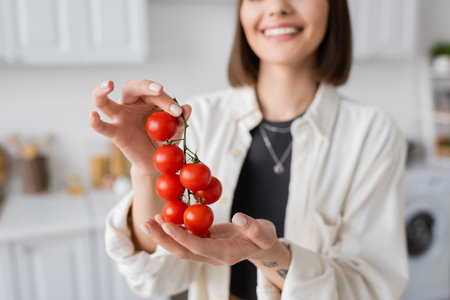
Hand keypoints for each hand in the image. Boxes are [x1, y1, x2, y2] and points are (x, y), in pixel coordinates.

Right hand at [89, 80, 191, 175]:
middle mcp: (129, 105)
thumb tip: (187, 108)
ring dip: (101, 90)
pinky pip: (101, 127)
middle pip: (131, 88)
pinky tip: (93, 116)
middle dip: (146, 86)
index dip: (166, 100)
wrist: (157, 162)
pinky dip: (95, 122)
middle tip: (159, 90)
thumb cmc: (165, 141)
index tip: (178, 111)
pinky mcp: (114, 133)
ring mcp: (119, 118)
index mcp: (146, 100)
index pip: (154, 93)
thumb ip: (180, 120)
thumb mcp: (176, 130)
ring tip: (107, 84)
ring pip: (103, 101)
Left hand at [142, 212, 278, 265]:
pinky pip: (185, 238)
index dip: (182, 237)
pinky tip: (163, 217)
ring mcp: (206, 251)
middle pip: (182, 251)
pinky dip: (173, 229)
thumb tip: (238, 216)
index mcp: (226, 254)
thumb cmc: (264, 238)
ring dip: (163, 235)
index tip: (166, 224)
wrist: (260, 245)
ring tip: (148, 220)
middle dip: (163, 239)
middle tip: (146, 223)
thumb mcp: (265, 232)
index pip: (199, 248)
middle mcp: (211, 256)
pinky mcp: (203, 243)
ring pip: (180, 246)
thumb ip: (253, 227)